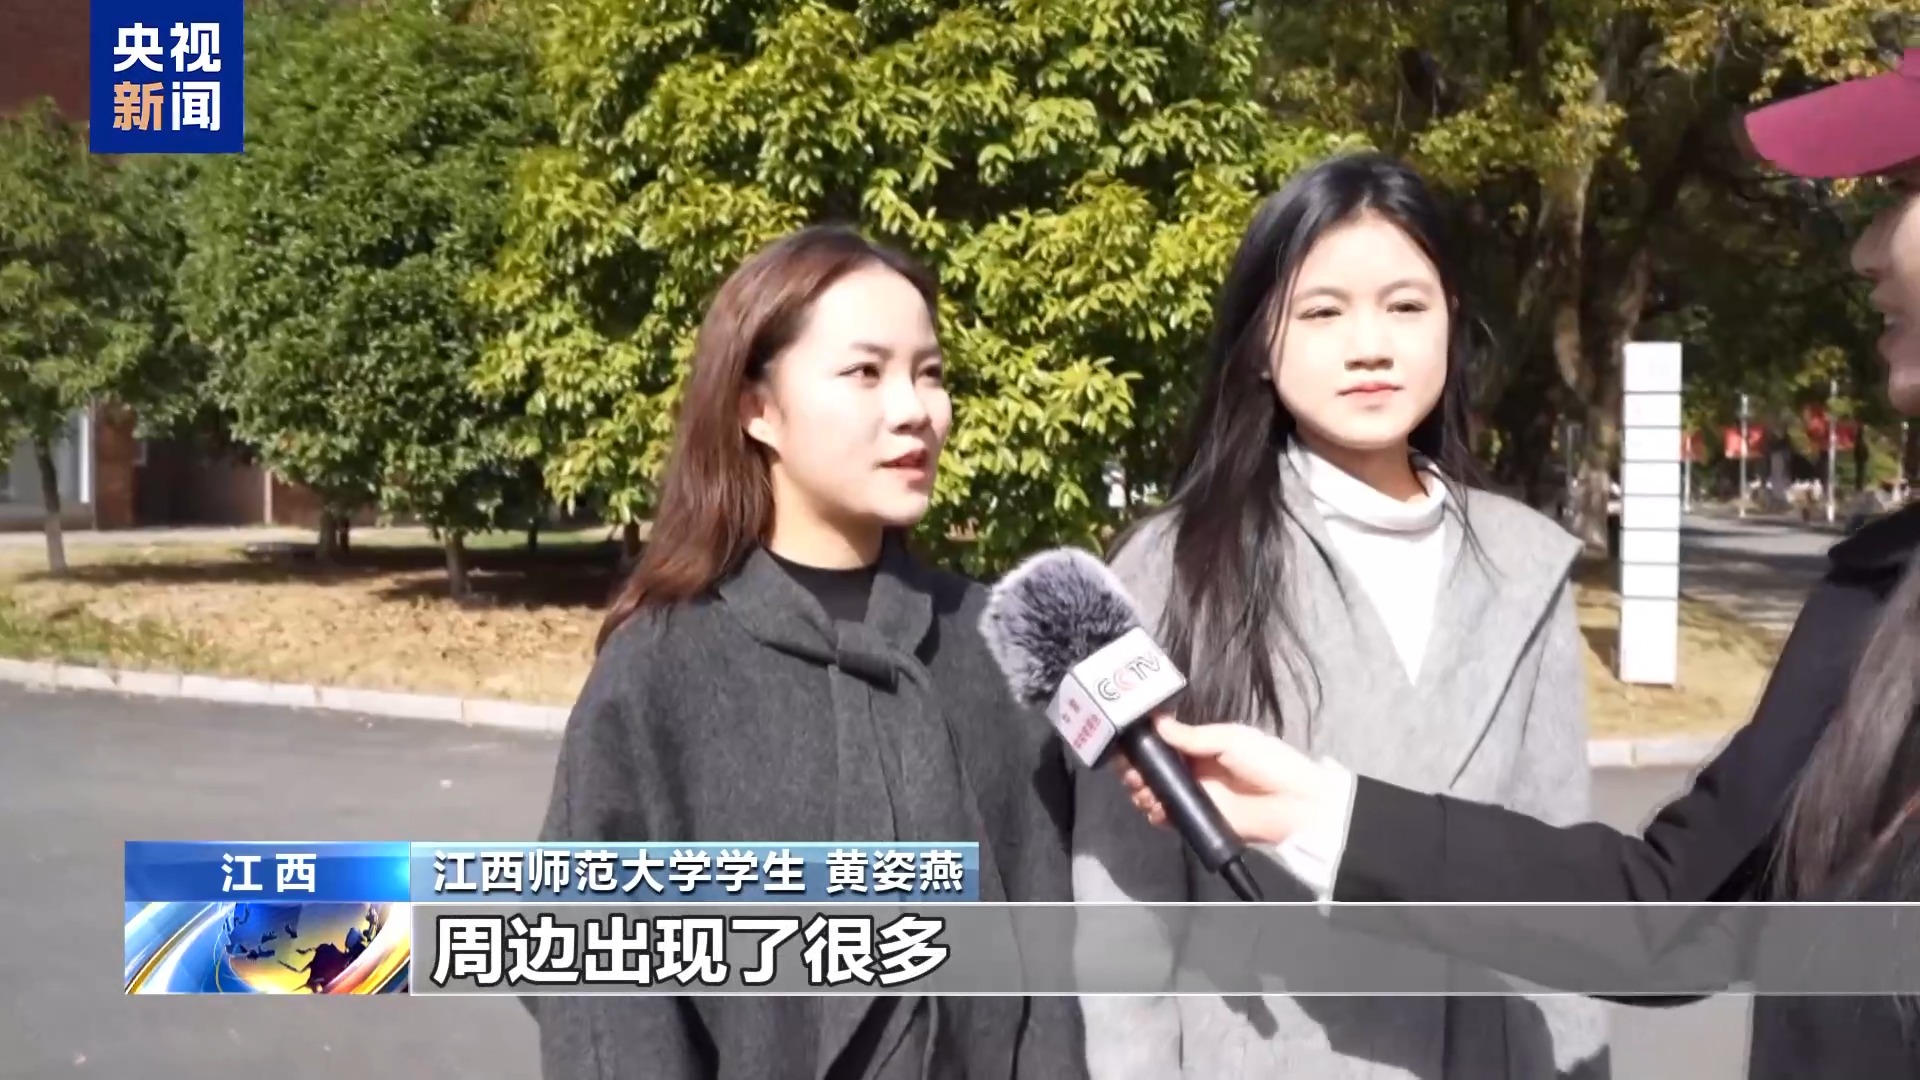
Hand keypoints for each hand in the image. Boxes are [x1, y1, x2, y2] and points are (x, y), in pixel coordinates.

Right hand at [1114, 714, 1339, 844]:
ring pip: (1156, 794)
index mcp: (1201, 746)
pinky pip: (1169, 818)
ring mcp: (1195, 797)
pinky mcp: (1199, 820)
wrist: (1293, 804)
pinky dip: (1156, 814)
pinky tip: (1156, 809)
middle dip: (1136, 771)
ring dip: (1143, 792)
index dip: (1143, 746)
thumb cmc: (1267, 762)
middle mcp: (1194, 770)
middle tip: (1132, 774)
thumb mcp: (1229, 739)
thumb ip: (1191, 736)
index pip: (1163, 744)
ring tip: (1144, 791)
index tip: (1127, 747)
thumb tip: (1156, 723)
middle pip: (1153, 771)